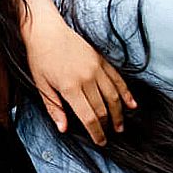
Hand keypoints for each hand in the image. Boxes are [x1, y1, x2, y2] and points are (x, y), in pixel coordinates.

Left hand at [12, 0, 135, 144]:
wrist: (46, 30)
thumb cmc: (39, 58)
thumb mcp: (41, 85)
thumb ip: (54, 108)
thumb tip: (63, 129)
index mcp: (70, 88)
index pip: (89, 117)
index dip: (96, 133)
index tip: (100, 142)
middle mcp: (87, 78)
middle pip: (103, 109)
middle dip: (107, 126)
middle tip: (109, 136)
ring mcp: (97, 68)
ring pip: (114, 96)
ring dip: (119, 113)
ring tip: (121, 126)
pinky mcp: (101, 60)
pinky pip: (118, 79)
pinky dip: (126, 93)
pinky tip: (132, 104)